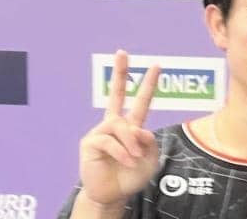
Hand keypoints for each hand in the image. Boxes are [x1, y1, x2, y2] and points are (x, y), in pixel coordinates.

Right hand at [78, 50, 160, 205]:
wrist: (113, 194)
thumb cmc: (131, 176)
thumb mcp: (150, 159)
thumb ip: (149, 142)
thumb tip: (139, 128)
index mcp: (131, 126)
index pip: (140, 101)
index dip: (148, 84)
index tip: (156, 65)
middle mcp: (115, 125)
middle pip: (116, 94)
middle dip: (120, 73)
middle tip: (122, 52)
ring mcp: (101, 132)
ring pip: (121, 126)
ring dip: (131, 144)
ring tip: (134, 159)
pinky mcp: (90, 142)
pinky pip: (110, 140)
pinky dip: (122, 152)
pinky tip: (126, 161)